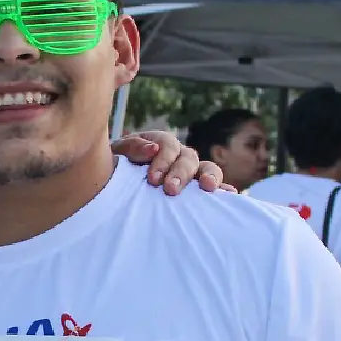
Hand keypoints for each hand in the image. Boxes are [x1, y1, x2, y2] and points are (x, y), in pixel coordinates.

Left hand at [113, 131, 233, 194]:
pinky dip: (223, 190)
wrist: (110, 186)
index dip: (163, 160)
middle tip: (169, 190)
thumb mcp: (114, 155)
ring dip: (209, 176)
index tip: (153, 179)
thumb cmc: (111, 168)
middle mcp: (177, 156)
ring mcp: (188, 173)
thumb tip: (152, 149)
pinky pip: (214, 188)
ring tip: (207, 188)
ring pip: (205, 168)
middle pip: (188, 158)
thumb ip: (131, 148)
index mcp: (158, 144)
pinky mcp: (195, 190)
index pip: (168, 145)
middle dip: (180, 173)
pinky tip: (230, 196)